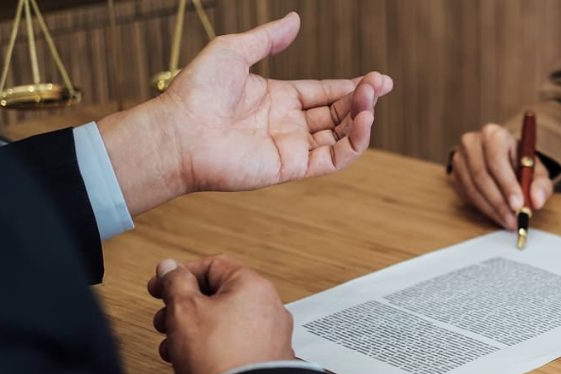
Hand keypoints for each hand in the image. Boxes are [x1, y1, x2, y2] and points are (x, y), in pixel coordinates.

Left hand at [99, 12, 393, 214]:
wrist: (180, 131)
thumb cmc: (197, 91)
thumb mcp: (234, 50)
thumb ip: (268, 39)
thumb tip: (295, 19)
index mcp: (277, 99)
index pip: (325, 93)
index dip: (351, 86)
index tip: (377, 79)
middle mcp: (287, 125)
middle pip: (337, 113)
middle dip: (362, 99)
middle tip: (380, 85)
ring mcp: (291, 147)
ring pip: (340, 136)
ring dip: (361, 118)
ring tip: (371, 98)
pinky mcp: (292, 167)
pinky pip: (334, 159)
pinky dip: (354, 143)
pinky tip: (363, 122)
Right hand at [148, 255, 293, 373]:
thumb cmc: (217, 356)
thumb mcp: (184, 310)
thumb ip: (175, 283)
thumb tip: (170, 267)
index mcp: (254, 286)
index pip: (214, 265)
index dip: (181, 273)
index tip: (159, 286)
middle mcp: (270, 307)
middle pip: (219, 295)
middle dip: (183, 307)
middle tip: (163, 320)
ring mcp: (272, 335)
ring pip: (224, 322)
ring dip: (192, 329)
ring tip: (172, 346)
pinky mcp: (268, 359)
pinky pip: (235, 344)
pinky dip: (211, 347)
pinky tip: (189, 362)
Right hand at [450, 123, 552, 228]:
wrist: (502, 157)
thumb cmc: (520, 162)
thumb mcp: (537, 169)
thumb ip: (541, 184)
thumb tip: (537, 201)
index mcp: (493, 134)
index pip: (496, 160)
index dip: (507, 185)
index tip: (518, 205)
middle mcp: (472, 142)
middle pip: (481, 176)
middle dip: (499, 202)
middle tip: (514, 219)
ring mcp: (459, 159)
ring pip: (472, 189)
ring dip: (492, 209)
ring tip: (508, 221)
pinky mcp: (454, 174)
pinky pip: (467, 195)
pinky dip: (483, 209)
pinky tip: (497, 215)